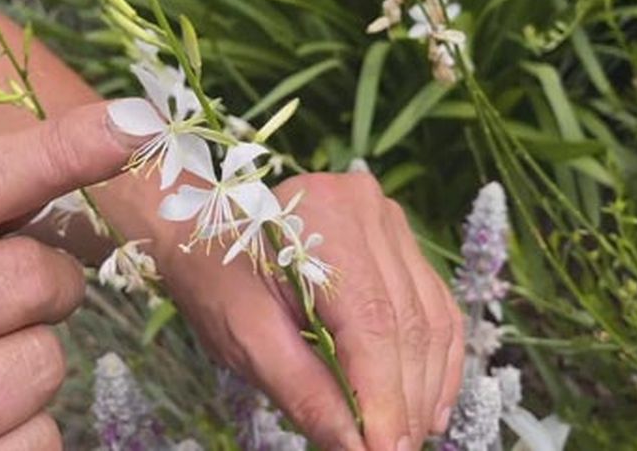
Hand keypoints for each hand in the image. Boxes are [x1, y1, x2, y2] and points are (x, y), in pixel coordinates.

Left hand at [156, 172, 464, 449]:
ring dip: (425, 386)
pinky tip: (428, 403)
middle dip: (405, 399)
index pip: (370, 322)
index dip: (384, 396)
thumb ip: (304, 393)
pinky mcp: (399, 238)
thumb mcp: (247, 340)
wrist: (202, 230)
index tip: (384, 449)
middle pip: (406, 322)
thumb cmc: (215, 279)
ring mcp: (388, 220)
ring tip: (410, 436)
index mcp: (321, 220)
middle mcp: (366, 209)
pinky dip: (434, 359)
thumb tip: (354, 447)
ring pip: (429, 318)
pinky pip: (434, 305)